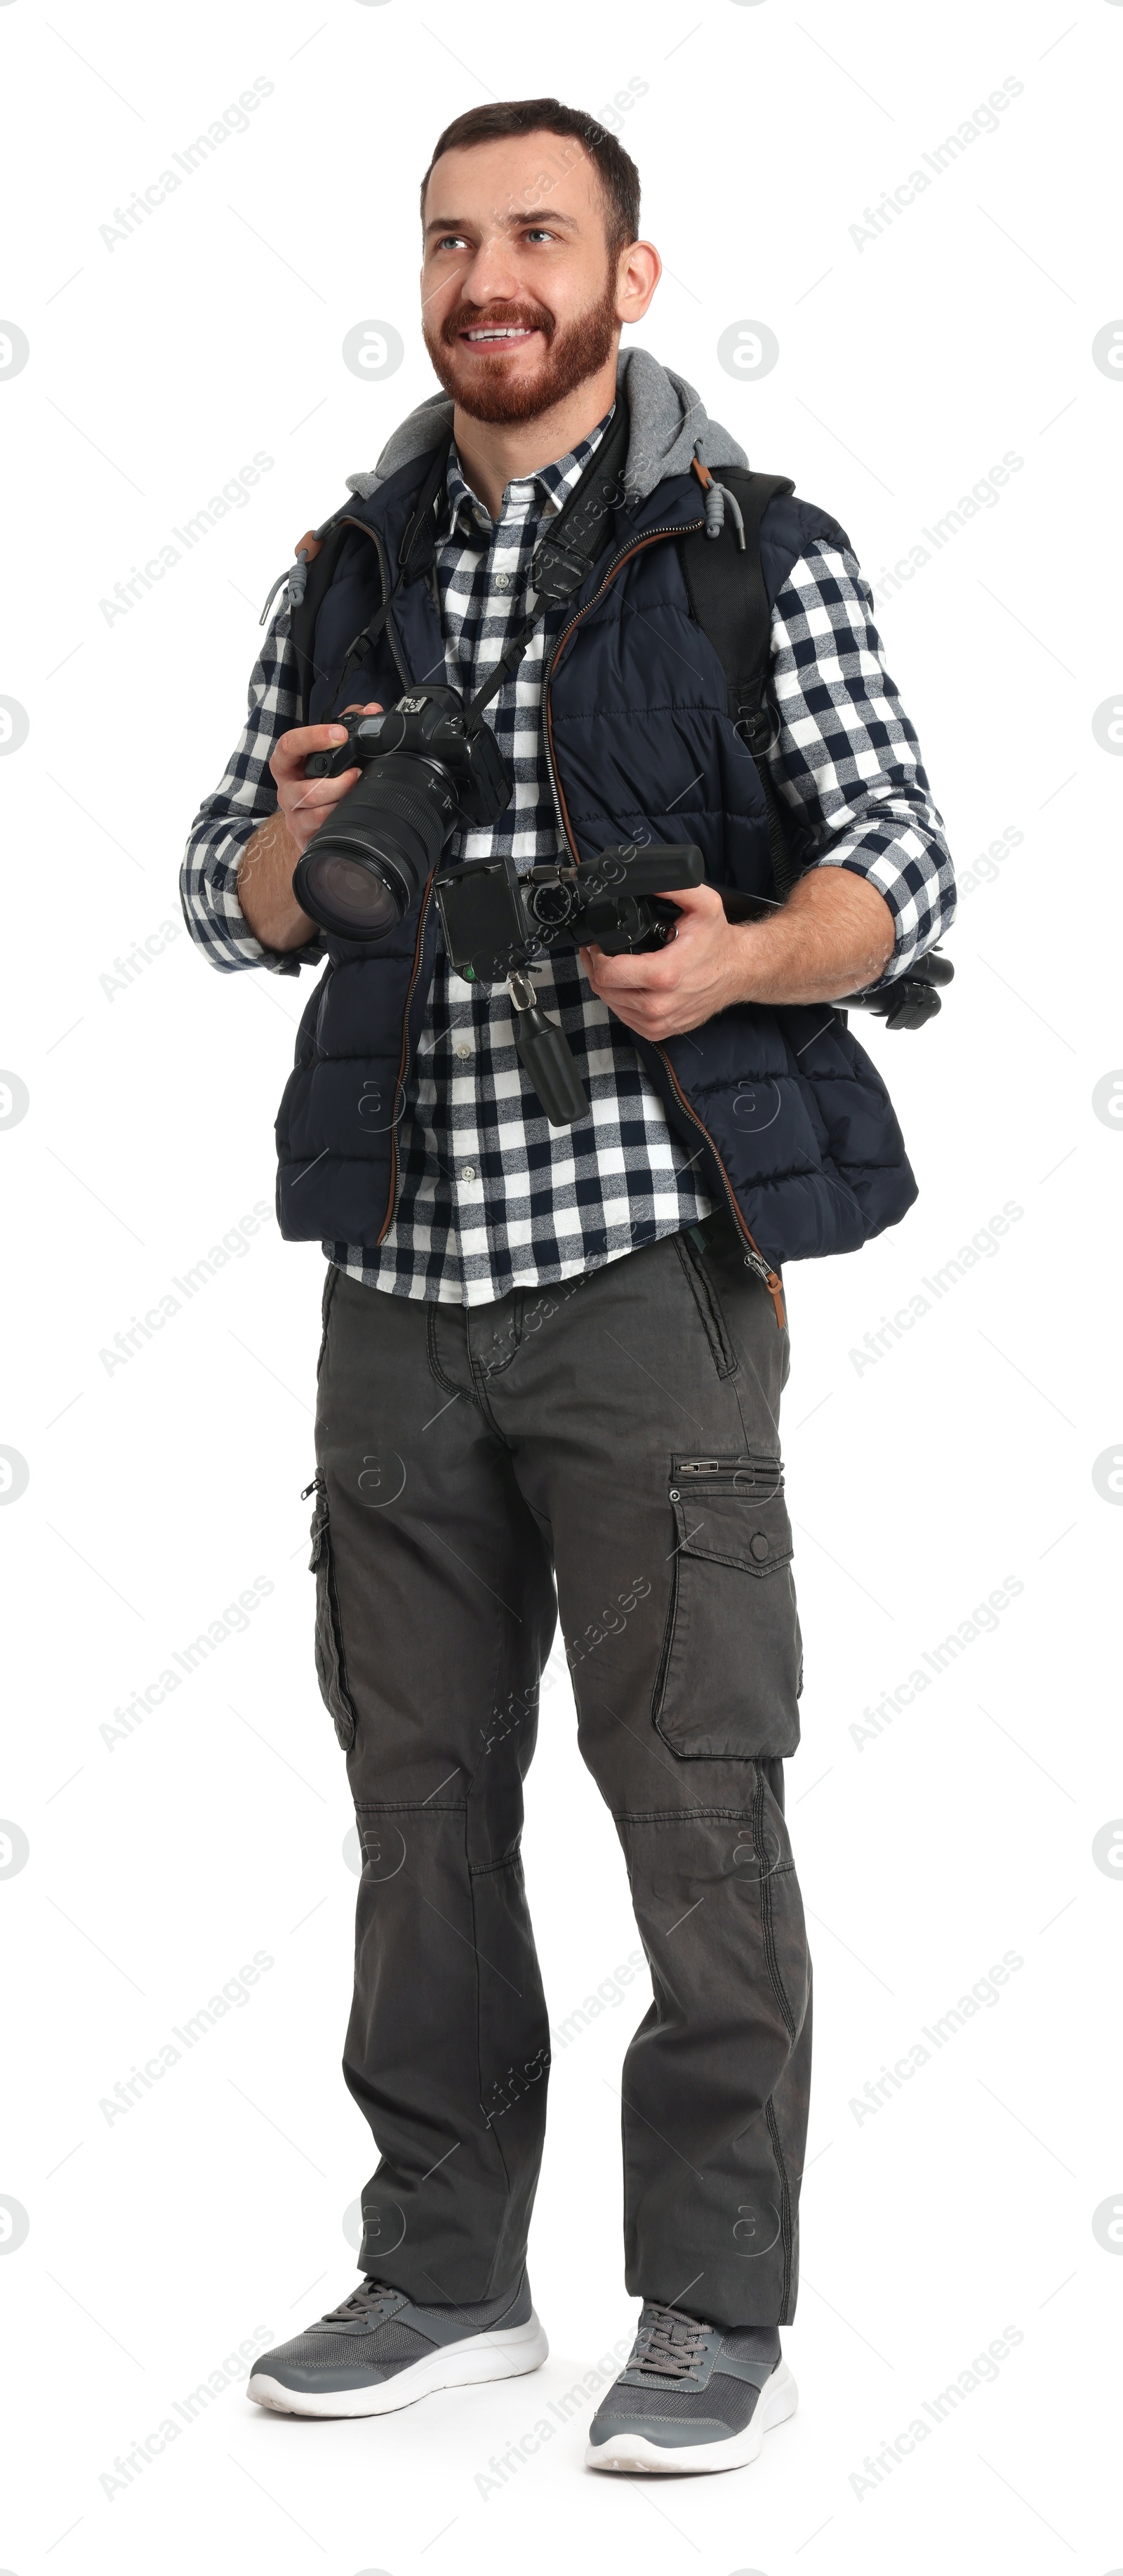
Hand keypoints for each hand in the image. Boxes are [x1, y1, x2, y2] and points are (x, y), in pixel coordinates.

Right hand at [238, 702, 383, 949]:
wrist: (313, 821)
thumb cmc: (322, 781)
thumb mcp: (331, 751)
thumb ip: (348, 725)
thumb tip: (372, 710)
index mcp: (288, 763)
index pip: (289, 745)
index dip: (313, 737)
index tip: (340, 734)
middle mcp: (286, 789)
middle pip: (303, 788)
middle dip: (334, 783)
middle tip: (357, 773)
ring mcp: (294, 815)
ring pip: (314, 812)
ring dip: (340, 801)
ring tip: (358, 792)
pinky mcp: (304, 836)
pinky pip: (320, 830)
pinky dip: (338, 820)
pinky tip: (352, 812)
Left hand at [581, 866, 896, 1034]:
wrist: (740, 971)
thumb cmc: (719, 940)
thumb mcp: (703, 903)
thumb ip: (673, 887)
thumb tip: (644, 879)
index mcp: (664, 975)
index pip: (608, 973)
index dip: (596, 955)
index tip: (597, 944)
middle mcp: (660, 1005)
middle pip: (604, 990)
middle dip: (597, 968)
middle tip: (601, 952)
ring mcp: (660, 1022)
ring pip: (612, 1005)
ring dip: (608, 986)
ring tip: (615, 966)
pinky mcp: (661, 1031)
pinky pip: (626, 1019)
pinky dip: (622, 1002)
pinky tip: (629, 985)